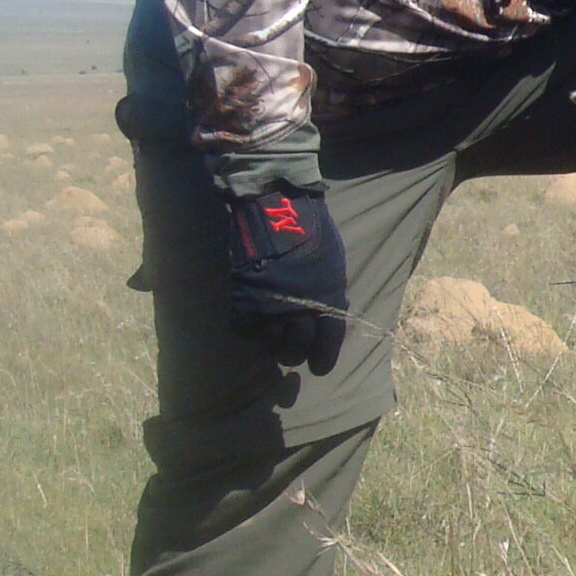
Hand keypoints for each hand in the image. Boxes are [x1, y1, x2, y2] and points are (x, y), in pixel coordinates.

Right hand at [222, 184, 347, 368]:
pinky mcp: (242, 298)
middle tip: (291, 352)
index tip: (319, 368)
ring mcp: (268, 305)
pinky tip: (251, 322)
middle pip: (296, 348)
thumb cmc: (312, 231)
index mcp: (327, 299)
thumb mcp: (333, 264)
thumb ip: (330, 292)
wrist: (276, 207)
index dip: (324, 359)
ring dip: (271, 343)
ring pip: (269, 343)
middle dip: (295, 354)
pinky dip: (247, 329)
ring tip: (271, 336)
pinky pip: (243, 329)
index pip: (329, 341)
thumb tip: (328, 312)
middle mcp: (298, 309)